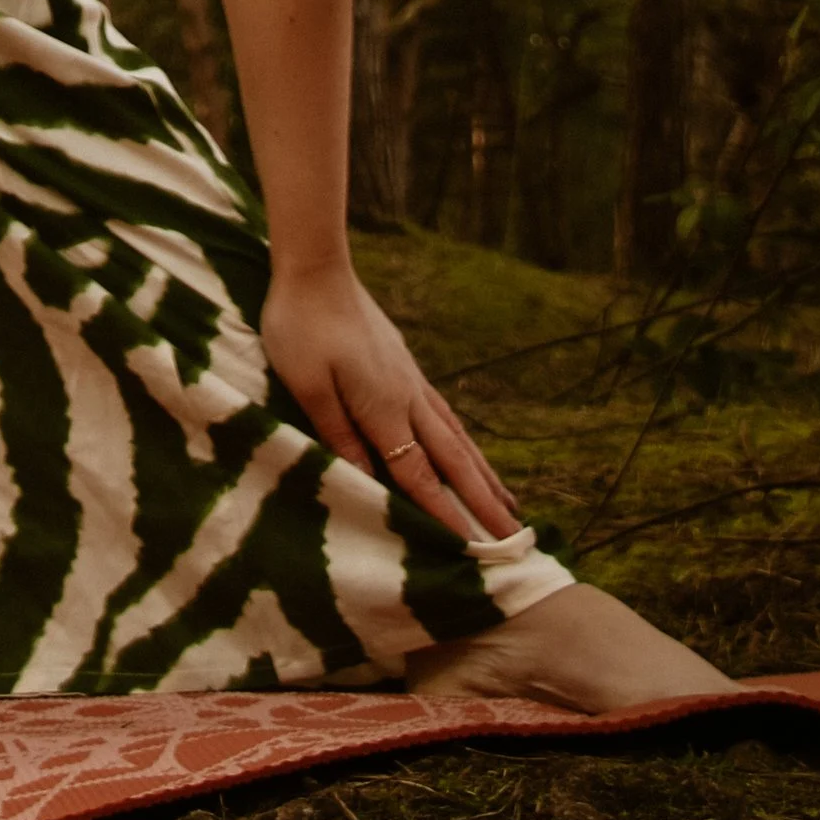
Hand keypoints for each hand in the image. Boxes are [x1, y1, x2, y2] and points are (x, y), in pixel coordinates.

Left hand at [260, 258, 519, 543]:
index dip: (448, 516)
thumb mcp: (308, 386)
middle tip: (518, 540)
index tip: (478, 552)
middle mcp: (408, 397)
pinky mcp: (404, 365)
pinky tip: (468, 449)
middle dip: (485, 503)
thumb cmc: (301, 327)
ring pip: (456, 436)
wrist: (316, 266)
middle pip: (454, 460)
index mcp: (384, 408)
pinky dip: (464, 441)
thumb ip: (339, 435)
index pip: (421, 475)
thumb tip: (369, 486)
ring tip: (509, 504)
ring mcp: (410, 379)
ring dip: (483, 474)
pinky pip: (444, 414)